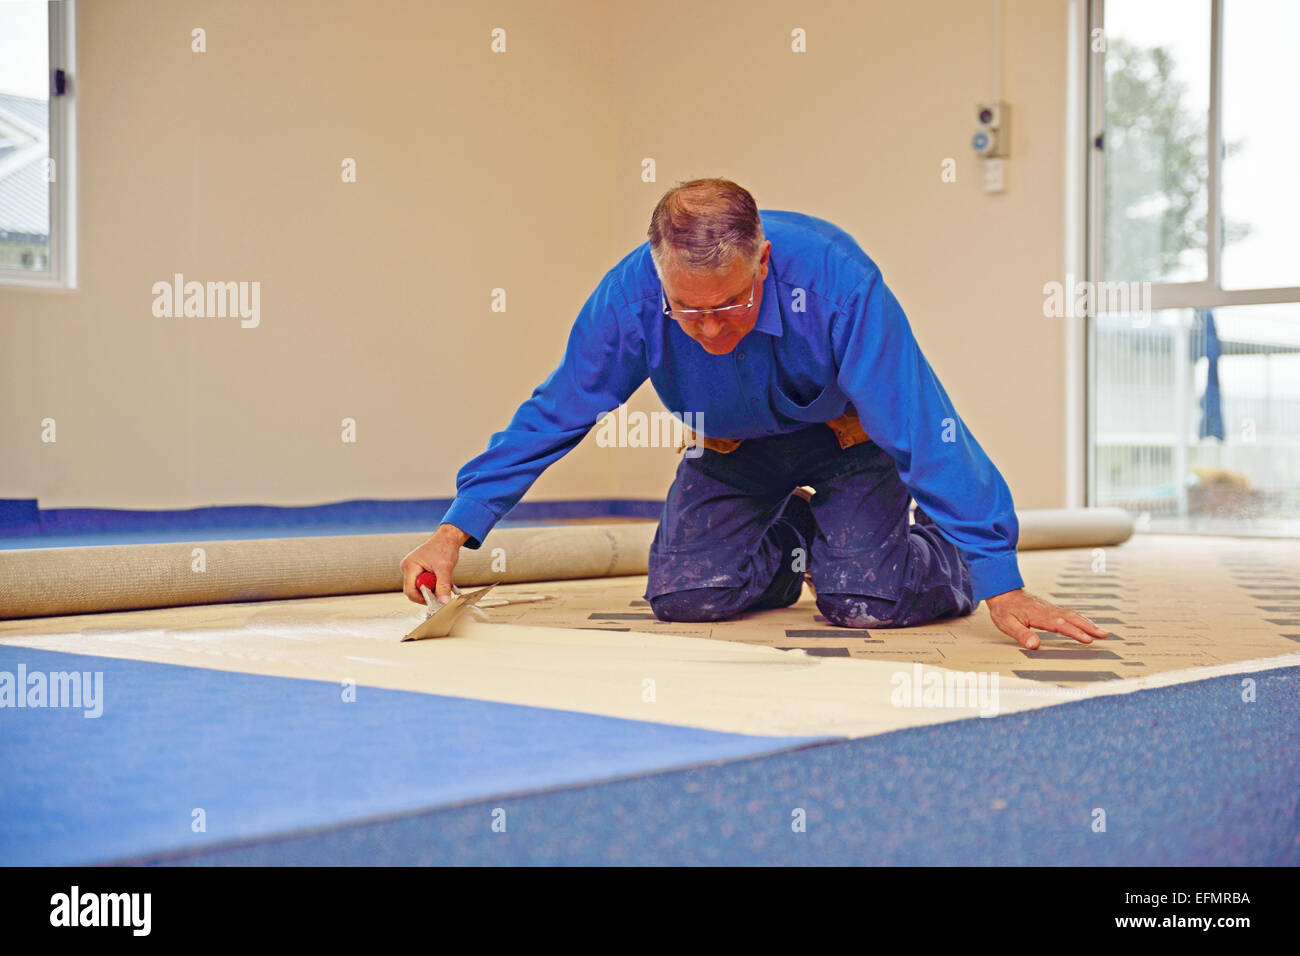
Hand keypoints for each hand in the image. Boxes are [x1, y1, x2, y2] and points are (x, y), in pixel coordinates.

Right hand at [400, 523, 469, 605]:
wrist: (447, 538)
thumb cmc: (444, 547)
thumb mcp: (445, 569)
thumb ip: (443, 586)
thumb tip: (444, 602)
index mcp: (410, 566)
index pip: (410, 591)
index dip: (422, 598)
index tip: (435, 600)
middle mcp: (407, 567)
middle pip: (413, 590)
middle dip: (428, 592)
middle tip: (441, 589)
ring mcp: (411, 568)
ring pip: (418, 587)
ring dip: (431, 587)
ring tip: (441, 580)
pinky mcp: (416, 569)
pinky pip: (421, 582)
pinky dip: (431, 583)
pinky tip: (439, 578)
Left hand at [984, 588, 1109, 649]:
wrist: (1002, 592)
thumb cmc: (1004, 609)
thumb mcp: (1007, 623)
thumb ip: (1021, 634)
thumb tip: (1034, 645)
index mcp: (1038, 615)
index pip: (1060, 625)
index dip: (1074, 632)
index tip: (1087, 639)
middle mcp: (1048, 611)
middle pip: (1072, 618)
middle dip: (1089, 627)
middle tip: (1104, 635)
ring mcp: (1051, 609)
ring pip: (1073, 615)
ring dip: (1088, 623)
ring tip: (1103, 632)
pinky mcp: (1051, 609)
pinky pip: (1069, 613)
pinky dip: (1081, 619)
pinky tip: (1088, 624)